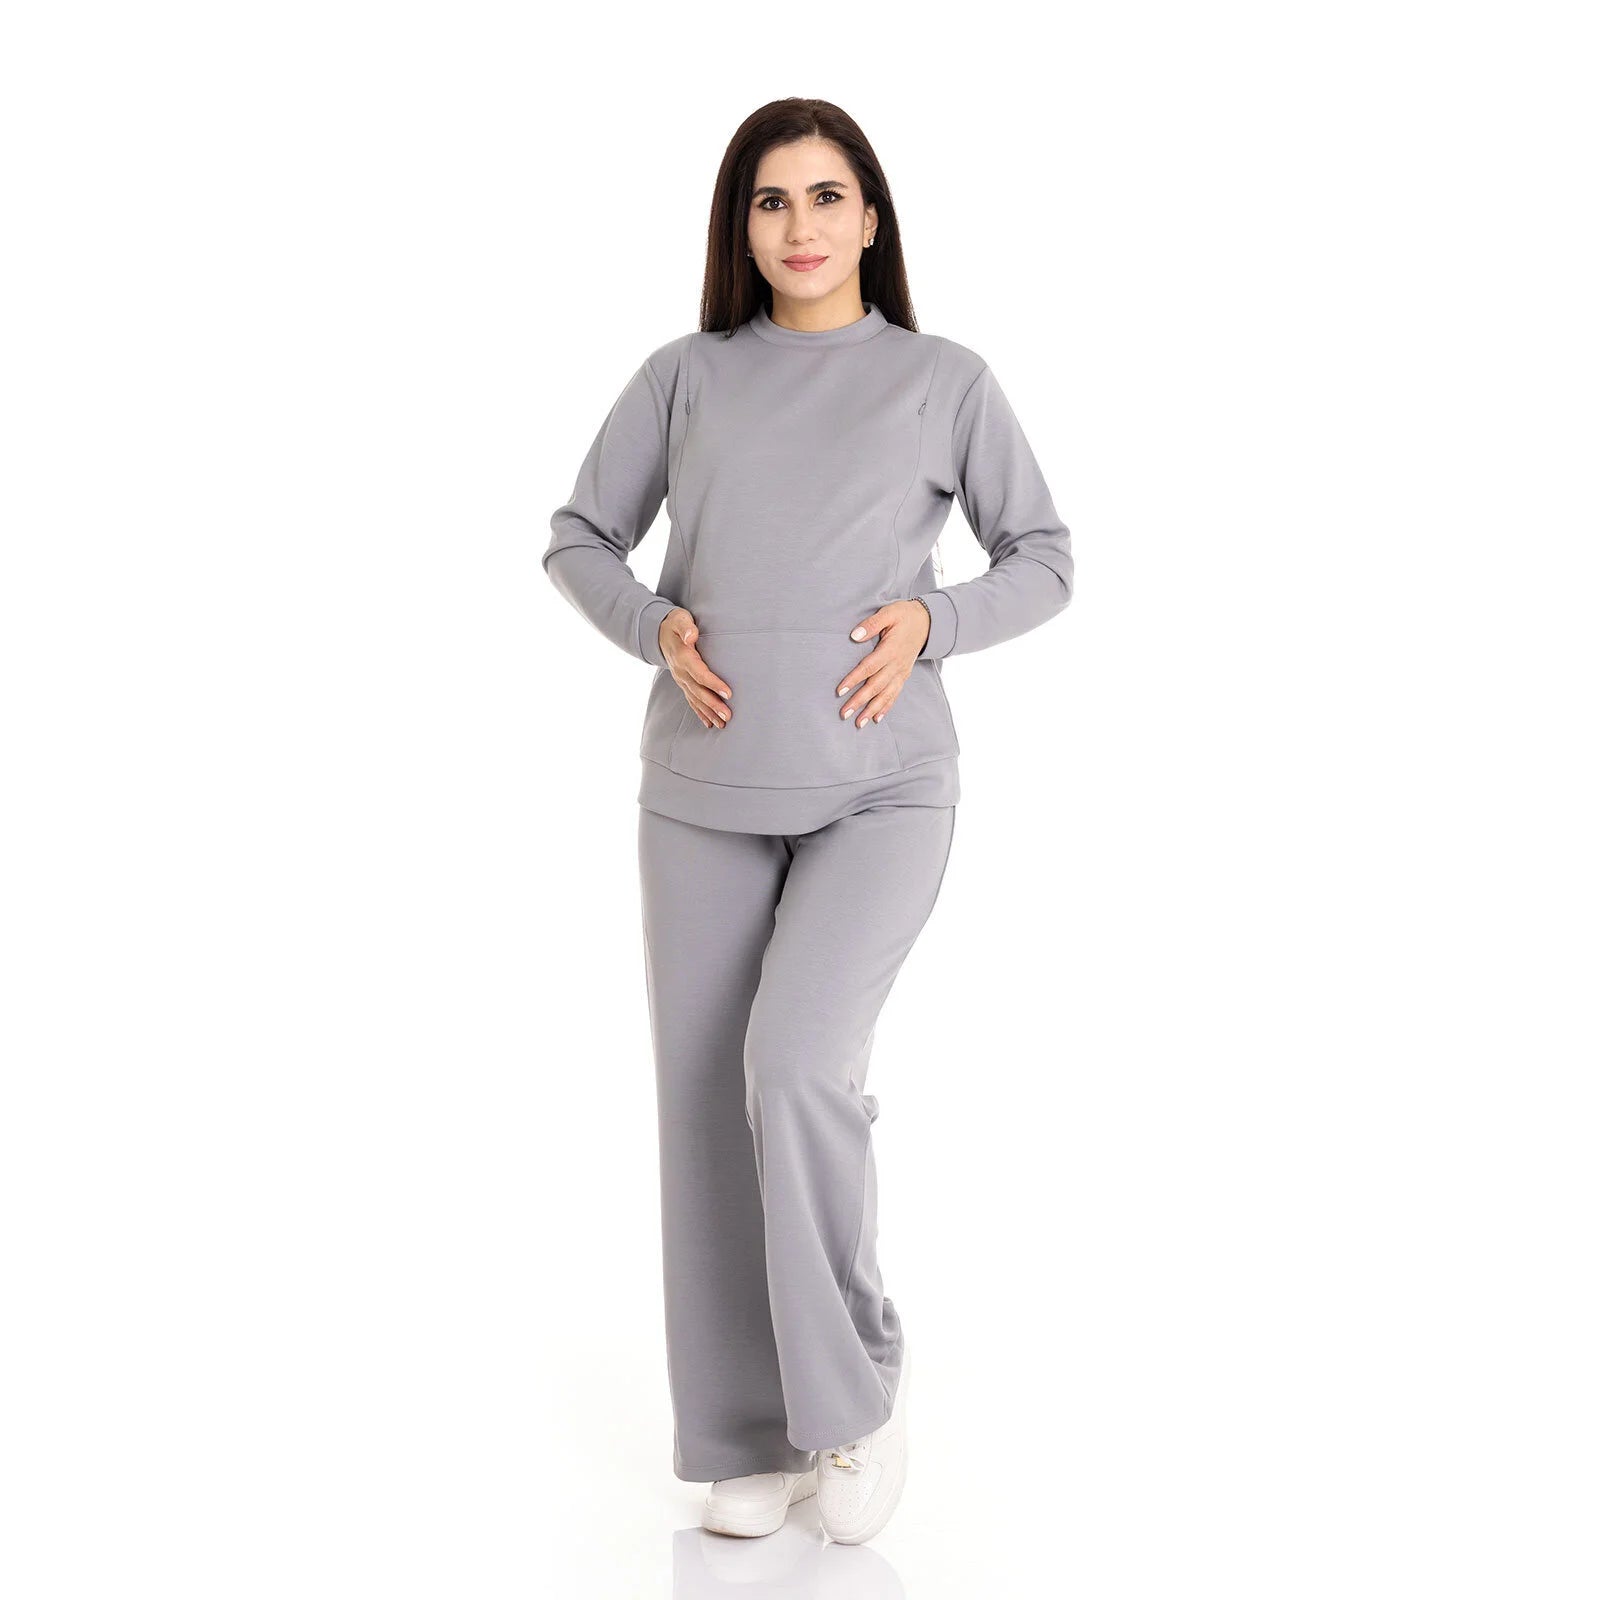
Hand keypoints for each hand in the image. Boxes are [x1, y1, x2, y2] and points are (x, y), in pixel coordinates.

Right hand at [659, 608, 732, 730]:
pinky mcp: (682, 683)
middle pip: (698, 691)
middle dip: (713, 705)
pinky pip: (691, 700)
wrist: (659, 632)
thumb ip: (685, 627)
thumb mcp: (679, 619)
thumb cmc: (675, 623)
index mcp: (683, 657)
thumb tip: (691, 636)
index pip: (699, 673)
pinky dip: (700, 713)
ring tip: (722, 724)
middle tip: (727, 716)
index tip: (728, 693)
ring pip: (695, 699)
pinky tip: (709, 723)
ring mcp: (681, 679)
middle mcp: (680, 672)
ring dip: (709, 712)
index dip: (713, 684)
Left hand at [836, 600, 930, 727]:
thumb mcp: (889, 613)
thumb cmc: (904, 616)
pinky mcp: (903, 675)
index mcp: (890, 649)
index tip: (840, 691)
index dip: (854, 679)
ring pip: (885, 694)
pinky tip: (876, 718)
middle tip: (844, 713)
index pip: (869, 667)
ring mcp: (901, 672)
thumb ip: (871, 624)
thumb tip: (854, 635)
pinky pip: (895, 694)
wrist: (927, 622)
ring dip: (871, 709)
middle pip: (875, 686)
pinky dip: (886, 707)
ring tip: (858, 723)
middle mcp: (896, 664)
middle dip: (859, 701)